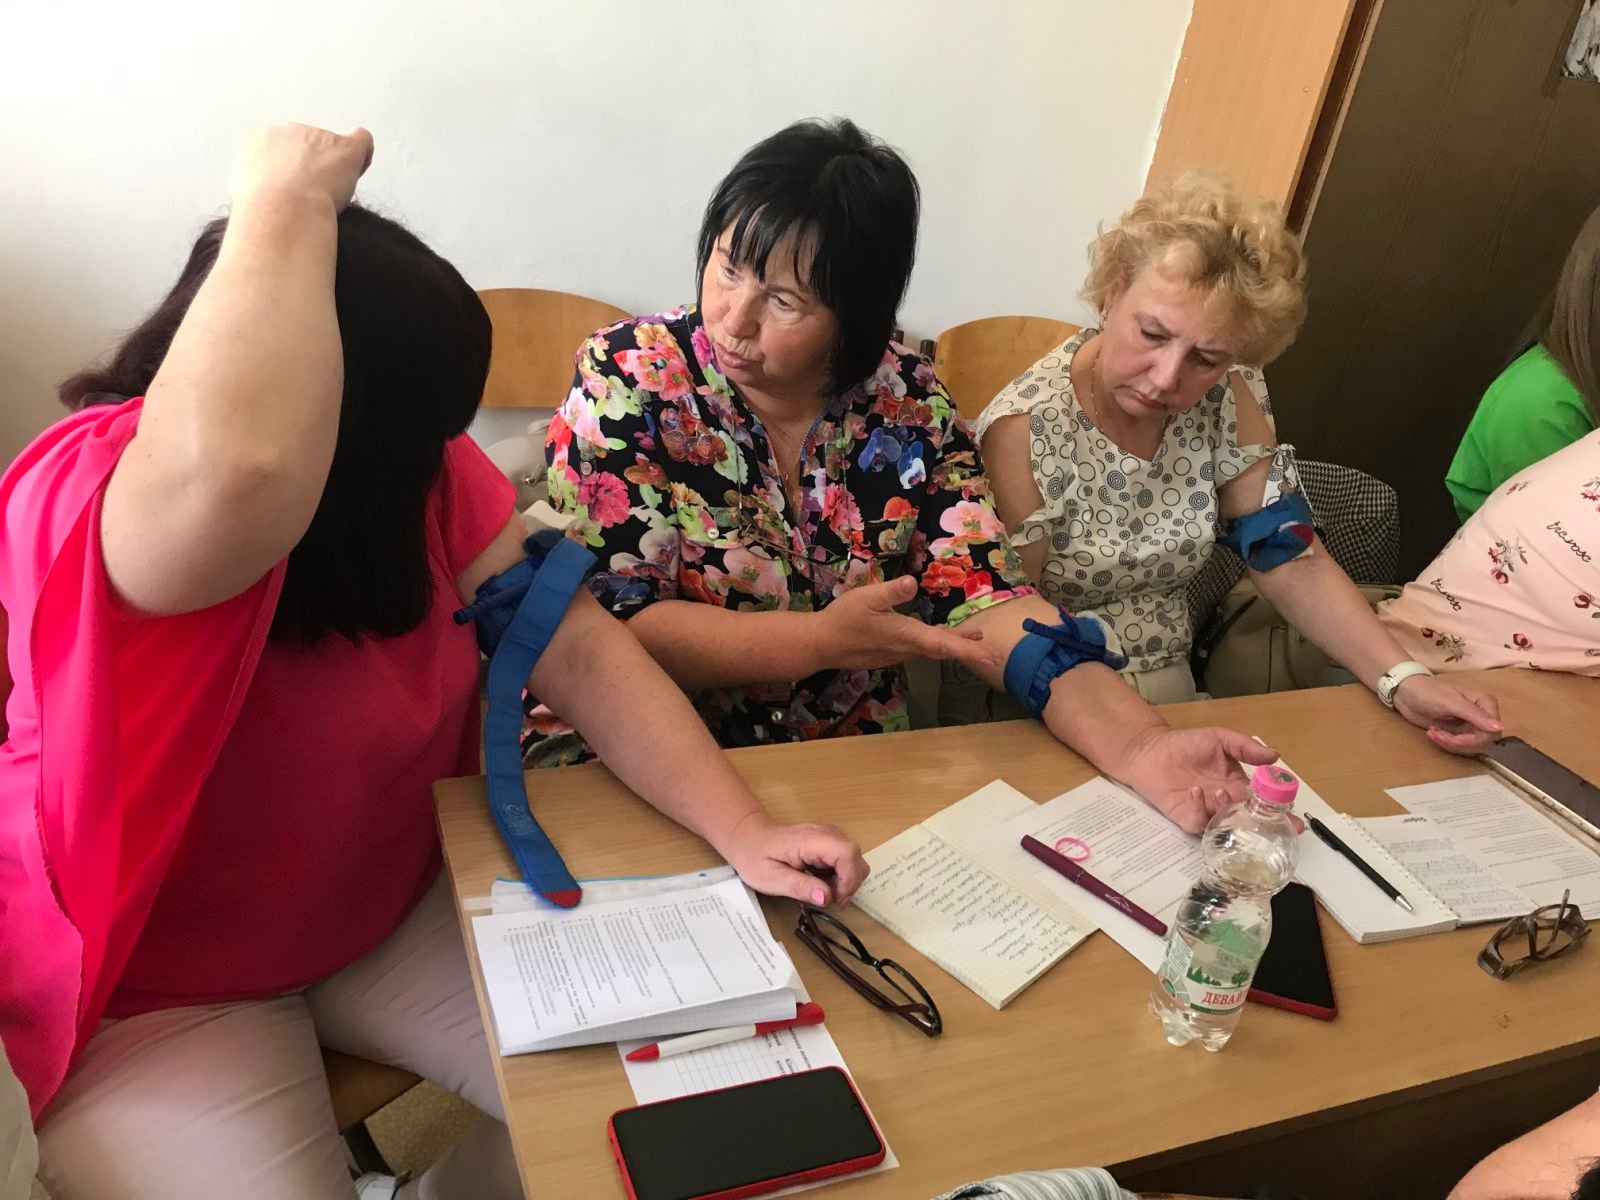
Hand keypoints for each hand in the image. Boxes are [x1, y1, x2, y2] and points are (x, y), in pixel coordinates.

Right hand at [228, 122, 373, 213]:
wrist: (282, 209)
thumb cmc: (262, 208)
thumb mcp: (244, 190)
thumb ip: (257, 181)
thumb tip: (267, 189)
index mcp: (261, 140)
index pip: (280, 148)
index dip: (290, 169)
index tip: (293, 189)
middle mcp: (288, 130)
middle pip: (307, 146)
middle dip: (311, 168)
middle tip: (312, 196)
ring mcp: (318, 136)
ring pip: (333, 148)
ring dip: (334, 168)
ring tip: (331, 195)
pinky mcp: (345, 147)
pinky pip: (361, 140)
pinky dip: (364, 155)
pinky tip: (359, 170)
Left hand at [718, 812, 869, 906]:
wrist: (748, 838)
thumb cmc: (755, 857)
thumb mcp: (771, 879)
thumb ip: (800, 887)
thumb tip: (827, 897)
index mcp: (810, 840)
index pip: (847, 853)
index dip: (849, 879)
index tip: (836, 899)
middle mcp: (825, 833)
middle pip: (855, 856)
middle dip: (849, 883)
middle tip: (830, 900)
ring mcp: (828, 834)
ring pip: (854, 858)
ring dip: (845, 880)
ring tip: (822, 892)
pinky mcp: (828, 840)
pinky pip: (845, 858)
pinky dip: (840, 875)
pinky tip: (821, 882)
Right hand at [817, 576, 1001, 672]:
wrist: (821, 644)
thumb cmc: (843, 619)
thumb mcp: (866, 598)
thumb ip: (891, 592)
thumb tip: (912, 583)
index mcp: (907, 635)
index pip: (945, 645)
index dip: (970, 650)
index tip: (993, 658)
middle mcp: (907, 649)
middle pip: (944, 650)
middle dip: (969, 650)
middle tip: (994, 653)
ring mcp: (898, 654)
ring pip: (932, 651)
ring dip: (954, 646)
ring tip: (973, 638)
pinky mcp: (889, 654)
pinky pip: (919, 650)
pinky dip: (935, 645)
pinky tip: (935, 638)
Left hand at [1116, 726, 1279, 833]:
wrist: (1152, 750)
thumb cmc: (1187, 744)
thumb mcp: (1221, 739)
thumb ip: (1246, 747)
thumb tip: (1275, 756)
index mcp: (1238, 787)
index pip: (1263, 804)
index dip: (1279, 812)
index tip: (1293, 819)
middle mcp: (1225, 804)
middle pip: (1248, 821)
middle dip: (1261, 825)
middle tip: (1266, 822)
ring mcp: (1206, 812)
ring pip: (1224, 825)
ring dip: (1226, 812)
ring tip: (1220, 791)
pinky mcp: (1185, 817)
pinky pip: (1198, 822)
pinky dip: (1199, 809)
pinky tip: (1195, 791)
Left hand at [1392, 675, 1501, 752]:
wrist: (1406, 693)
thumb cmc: (1428, 692)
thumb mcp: (1452, 703)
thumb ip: (1475, 715)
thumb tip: (1499, 728)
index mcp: (1485, 703)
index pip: (1492, 732)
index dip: (1474, 740)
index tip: (1454, 739)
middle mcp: (1482, 715)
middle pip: (1482, 742)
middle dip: (1459, 743)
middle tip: (1439, 735)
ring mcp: (1470, 724)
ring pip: (1470, 746)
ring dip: (1450, 743)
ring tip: (1433, 733)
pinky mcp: (1459, 731)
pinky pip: (1459, 746)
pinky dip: (1445, 743)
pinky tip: (1432, 733)